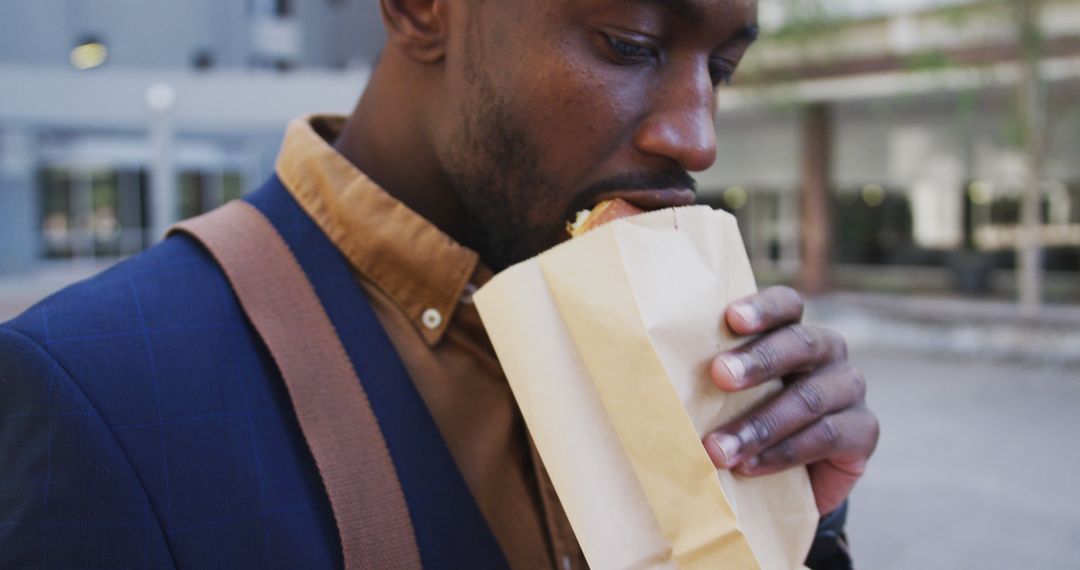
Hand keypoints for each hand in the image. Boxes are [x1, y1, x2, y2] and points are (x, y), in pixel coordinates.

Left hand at [703, 286, 878, 515]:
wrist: (786, 481)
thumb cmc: (743, 420)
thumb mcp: (727, 395)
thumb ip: (711, 376)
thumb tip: (652, 370)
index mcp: (792, 330)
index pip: (787, 305)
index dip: (762, 308)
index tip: (731, 318)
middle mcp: (827, 352)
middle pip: (800, 344)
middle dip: (759, 361)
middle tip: (719, 375)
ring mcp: (849, 389)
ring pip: (810, 398)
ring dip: (761, 424)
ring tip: (719, 449)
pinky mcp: (864, 431)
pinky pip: (828, 436)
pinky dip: (784, 453)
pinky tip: (750, 466)